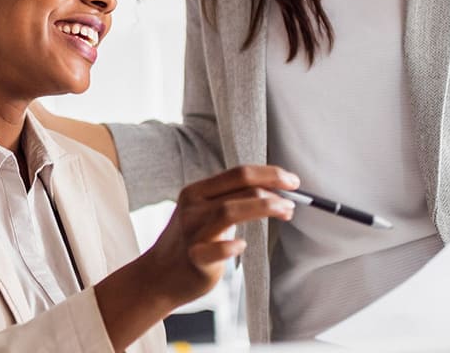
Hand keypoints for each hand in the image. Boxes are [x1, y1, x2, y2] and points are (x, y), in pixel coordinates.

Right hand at [139, 165, 299, 302]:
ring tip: (285, 213)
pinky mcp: (195, 257)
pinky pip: (215, 249)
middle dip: (273, 191)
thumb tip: (273, 192)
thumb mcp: (203, 213)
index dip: (270, 174)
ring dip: (264, 208)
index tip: (292, 181)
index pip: (239, 173)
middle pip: (239, 187)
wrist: (158, 277)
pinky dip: (231, 245)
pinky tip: (242, 245)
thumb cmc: (189, 244)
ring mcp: (192, 232)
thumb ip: (230, 201)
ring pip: (230, 211)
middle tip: (292, 201)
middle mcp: (193, 207)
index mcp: (196, 191)